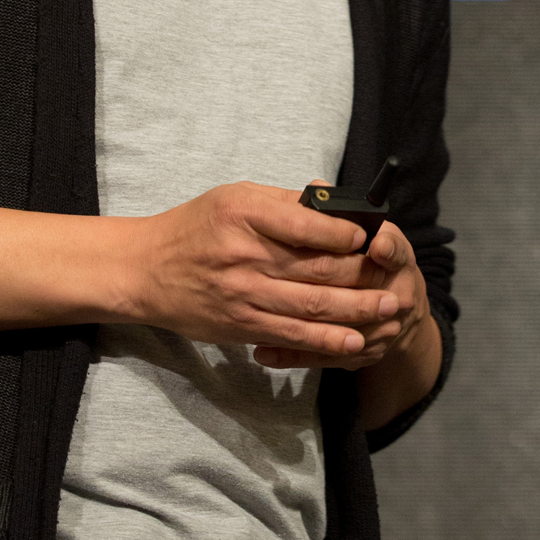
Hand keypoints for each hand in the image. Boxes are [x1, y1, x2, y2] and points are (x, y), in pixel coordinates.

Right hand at [124, 179, 400, 365]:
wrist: (144, 272)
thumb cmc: (193, 229)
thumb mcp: (232, 198)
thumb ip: (283, 202)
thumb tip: (331, 201)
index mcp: (244, 214)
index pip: (307, 224)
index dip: (346, 234)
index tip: (369, 237)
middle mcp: (245, 254)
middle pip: (317, 268)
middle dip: (364, 275)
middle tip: (395, 277)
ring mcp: (243, 293)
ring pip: (311, 305)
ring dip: (356, 310)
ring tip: (388, 309)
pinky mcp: (241, 324)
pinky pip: (291, 335)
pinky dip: (325, 340)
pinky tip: (353, 341)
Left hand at [251, 203, 432, 372]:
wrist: (397, 304)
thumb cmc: (370, 258)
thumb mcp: (365, 229)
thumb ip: (339, 213)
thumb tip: (316, 187)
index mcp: (396, 257)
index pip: (393, 251)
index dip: (384, 249)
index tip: (373, 246)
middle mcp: (397, 295)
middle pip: (363, 296)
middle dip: (321, 293)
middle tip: (276, 287)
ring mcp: (382, 330)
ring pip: (341, 333)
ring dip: (299, 328)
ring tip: (258, 319)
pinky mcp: (362, 353)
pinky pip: (325, 357)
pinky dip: (292, 355)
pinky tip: (262, 352)